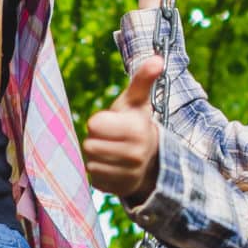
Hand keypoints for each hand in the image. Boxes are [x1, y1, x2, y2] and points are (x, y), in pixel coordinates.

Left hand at [83, 57, 164, 202]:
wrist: (149, 158)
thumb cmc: (135, 123)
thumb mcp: (137, 101)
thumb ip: (143, 80)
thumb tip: (157, 58)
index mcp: (137, 130)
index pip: (94, 125)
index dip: (99, 122)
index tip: (111, 123)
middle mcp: (135, 154)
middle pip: (89, 145)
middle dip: (96, 140)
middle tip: (111, 138)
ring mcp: (128, 174)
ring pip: (90, 162)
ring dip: (96, 156)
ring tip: (111, 152)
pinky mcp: (118, 189)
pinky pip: (94, 179)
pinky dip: (99, 173)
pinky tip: (112, 167)